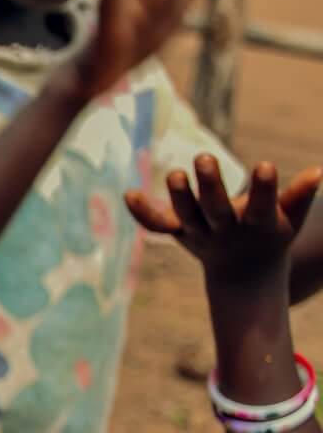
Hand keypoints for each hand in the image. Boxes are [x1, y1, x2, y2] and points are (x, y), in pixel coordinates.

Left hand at [127, 156, 320, 287]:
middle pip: (215, 210)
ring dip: (178, 196)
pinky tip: (129, 194)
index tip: (265, 165)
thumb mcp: (290, 219)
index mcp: (258, 226)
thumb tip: (320, 171)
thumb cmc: (271, 234)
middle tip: (204, 157)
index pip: (263, 207)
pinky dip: (143, 213)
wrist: (243, 275)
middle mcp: (225, 231)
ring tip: (174, 173)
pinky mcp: (180, 232)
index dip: (265, 189)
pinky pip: (158, 224)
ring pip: (186, 216)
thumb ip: (300, 197)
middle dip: (209, 186)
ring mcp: (199, 234)